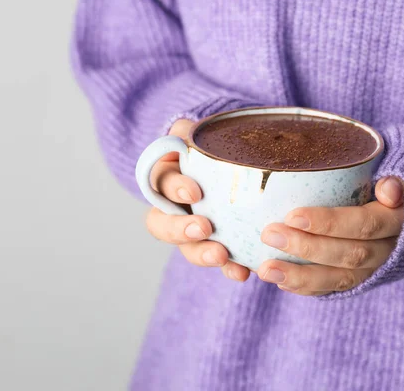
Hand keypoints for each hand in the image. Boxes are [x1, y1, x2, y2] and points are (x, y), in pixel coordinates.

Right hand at [145, 119, 250, 281]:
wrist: (235, 161)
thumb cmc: (213, 146)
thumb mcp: (199, 133)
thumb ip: (188, 131)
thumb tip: (182, 133)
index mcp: (166, 178)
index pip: (161, 185)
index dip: (174, 190)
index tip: (194, 193)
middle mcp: (173, 208)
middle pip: (162, 224)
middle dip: (180, 230)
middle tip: (204, 228)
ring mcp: (193, 228)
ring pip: (187, 247)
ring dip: (202, 254)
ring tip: (223, 257)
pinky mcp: (217, 243)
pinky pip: (218, 259)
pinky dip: (229, 268)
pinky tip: (242, 272)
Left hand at [257, 177, 403, 295]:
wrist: (403, 217)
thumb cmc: (384, 185)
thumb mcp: (395, 173)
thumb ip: (392, 178)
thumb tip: (389, 188)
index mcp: (396, 220)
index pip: (364, 224)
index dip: (329, 223)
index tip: (292, 215)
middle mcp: (388, 250)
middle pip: (348, 254)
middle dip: (306, 247)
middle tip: (268, 234)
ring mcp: (373, 270)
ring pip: (339, 279)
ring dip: (299, 276)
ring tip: (265, 270)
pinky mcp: (359, 281)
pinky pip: (332, 290)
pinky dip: (304, 287)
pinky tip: (278, 279)